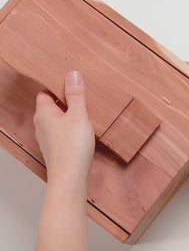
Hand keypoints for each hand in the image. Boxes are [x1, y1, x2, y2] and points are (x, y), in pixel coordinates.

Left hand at [33, 71, 94, 185]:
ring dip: (68, 116)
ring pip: (56, 121)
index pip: (45, 93)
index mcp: (43, 113)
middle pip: (51, 107)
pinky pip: (60, 133)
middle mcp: (41, 125)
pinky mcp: (55, 149)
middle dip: (65, 102)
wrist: (70, 176)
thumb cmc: (72, 145)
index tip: (71, 85)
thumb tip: (72, 74)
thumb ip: (76, 95)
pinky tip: (82, 132)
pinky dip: (69, 129)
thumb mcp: (79, 115)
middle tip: (82, 98)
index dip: (57, 87)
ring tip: (85, 114)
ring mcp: (46, 139)